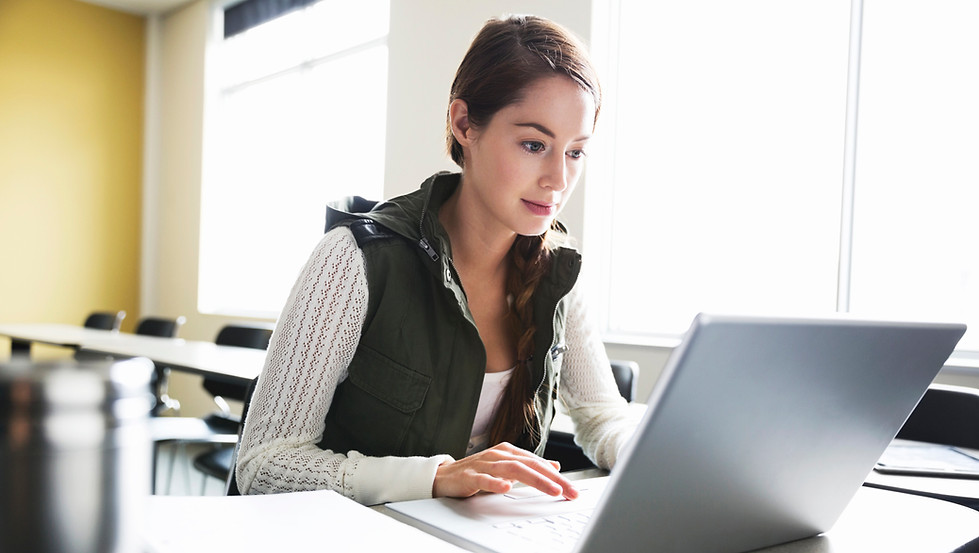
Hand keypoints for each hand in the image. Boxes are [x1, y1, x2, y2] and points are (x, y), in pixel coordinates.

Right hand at [432, 442, 578, 499]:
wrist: (444, 476)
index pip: (537, 463)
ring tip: (551, 489)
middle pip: (530, 465)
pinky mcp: (469, 476)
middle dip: (552, 479)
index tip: (572, 489)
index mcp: (509, 452)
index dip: (556, 476)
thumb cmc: (477, 472)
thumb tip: (554, 466)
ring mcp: (484, 464)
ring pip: (512, 470)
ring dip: (534, 480)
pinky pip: (484, 479)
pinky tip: (506, 488)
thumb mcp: (506, 468)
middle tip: (569, 491)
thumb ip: (528, 466)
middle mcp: (498, 455)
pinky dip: (496, 483)